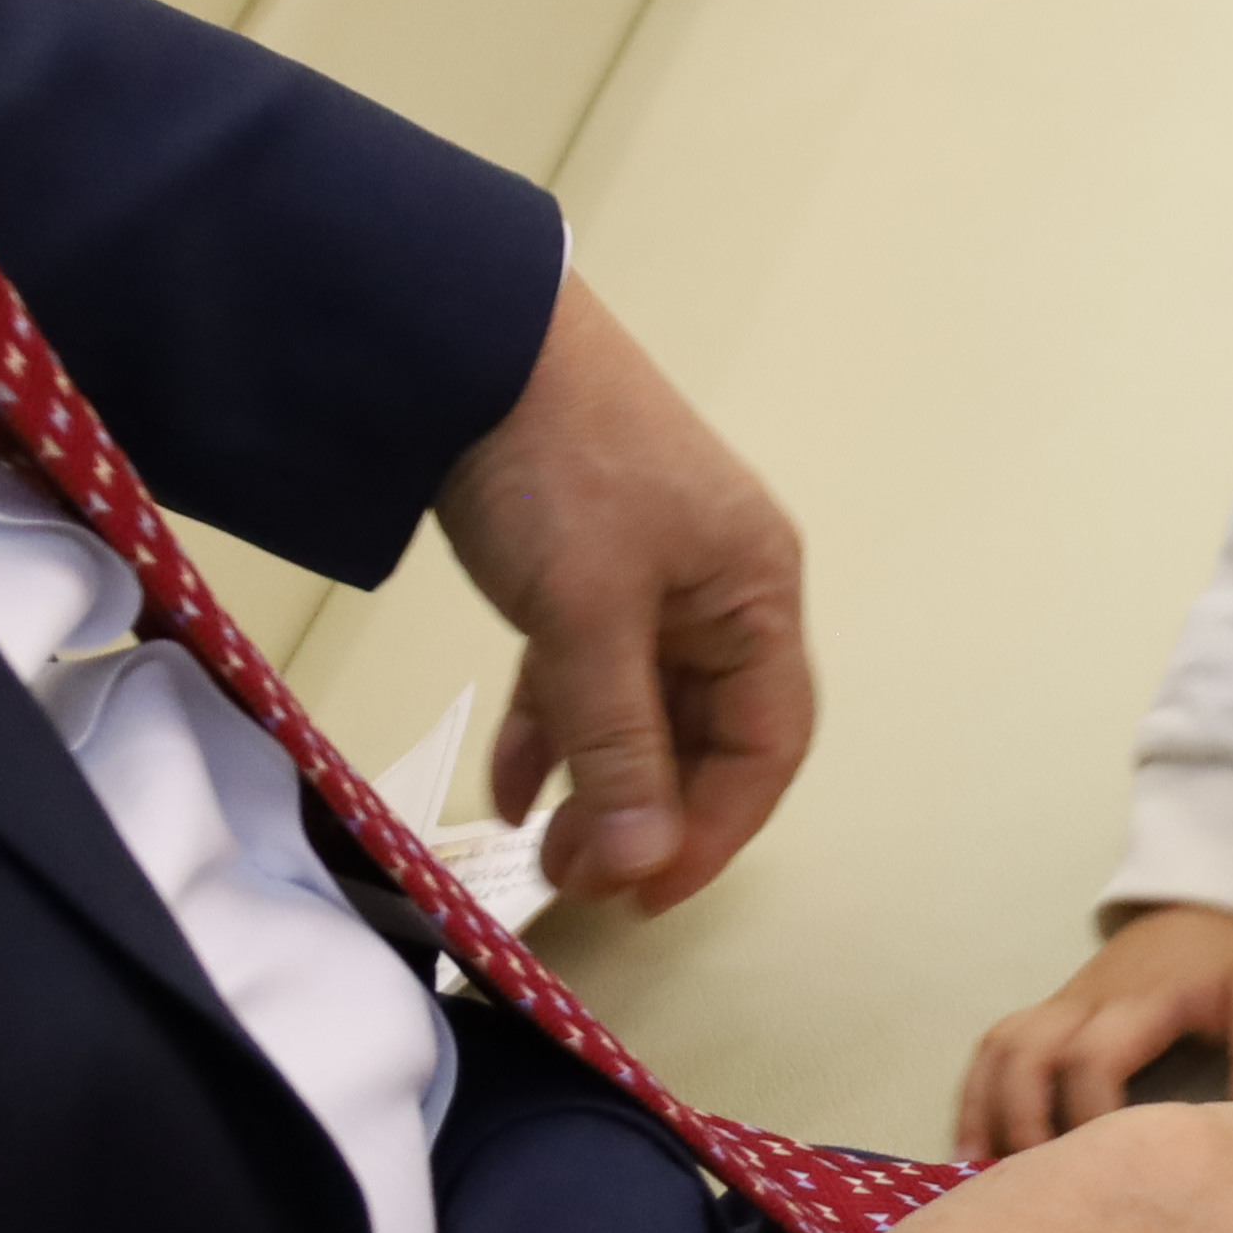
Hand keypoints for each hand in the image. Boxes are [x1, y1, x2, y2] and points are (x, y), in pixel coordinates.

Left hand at [428, 274, 810, 910]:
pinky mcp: (582, 570)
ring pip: (640, 713)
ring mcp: (650, 579)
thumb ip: (619, 744)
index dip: (714, 828)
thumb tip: (645, 865)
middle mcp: (719, 589)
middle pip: (706, 735)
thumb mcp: (588, 615)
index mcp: (755, 589)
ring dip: (600, 786)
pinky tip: (512, 787)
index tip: (645, 891)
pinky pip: (585, 677)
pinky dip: (554, 732)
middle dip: (649, 816)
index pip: (766, 742)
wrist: (466, 341)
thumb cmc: (557, 467)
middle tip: (582, 880)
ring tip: (545, 852)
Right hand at [956, 903, 1232, 1160]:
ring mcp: (1060, 1008)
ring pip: (1000, 1049)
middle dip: (1022, 1121)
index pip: (1093, 1058)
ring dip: (987, 1111)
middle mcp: (1086, 1004)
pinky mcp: (1050, 1016)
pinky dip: (977, 1095)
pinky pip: (995, 1049)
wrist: (1209, 904)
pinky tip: (971, 1150)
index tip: (1109, 1170)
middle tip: (1040, 1188)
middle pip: (1026, 1053)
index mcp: (1140, 1001)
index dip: (1090, 1118)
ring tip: (986, 1179)